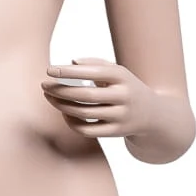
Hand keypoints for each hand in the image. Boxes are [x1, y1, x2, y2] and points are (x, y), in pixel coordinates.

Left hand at [40, 56, 154, 138]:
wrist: (152, 114)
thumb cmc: (126, 88)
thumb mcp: (117, 72)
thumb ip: (95, 64)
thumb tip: (71, 62)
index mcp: (122, 76)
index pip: (92, 72)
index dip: (69, 72)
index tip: (49, 70)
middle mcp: (123, 96)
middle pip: (85, 95)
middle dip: (61, 90)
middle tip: (44, 85)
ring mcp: (120, 116)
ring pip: (83, 113)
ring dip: (62, 105)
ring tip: (50, 97)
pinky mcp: (115, 132)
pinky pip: (87, 130)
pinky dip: (71, 122)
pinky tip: (64, 113)